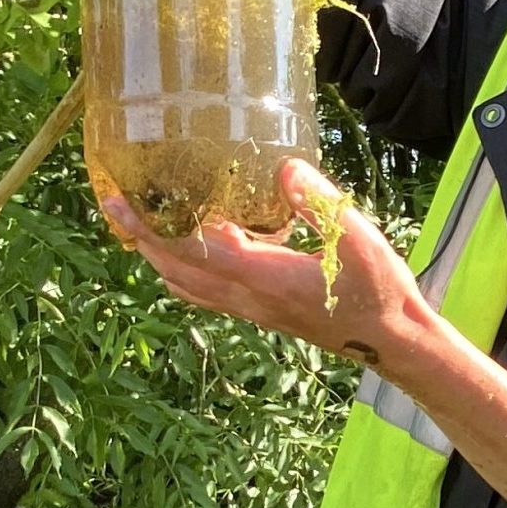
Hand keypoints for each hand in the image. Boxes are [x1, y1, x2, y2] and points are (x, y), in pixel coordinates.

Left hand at [101, 158, 425, 368]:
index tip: (120, 200)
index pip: (191, 249)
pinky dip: (183, 271)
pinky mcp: (261, 312)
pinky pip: (206, 293)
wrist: (391, 340)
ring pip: (187, 285)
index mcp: (264, 277)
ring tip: (142, 226)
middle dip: (141, 238)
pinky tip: (193, 253)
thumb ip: (319, 202)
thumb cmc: (378, 290)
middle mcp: (248, 297)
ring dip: (158, 256)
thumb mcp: (357, 238)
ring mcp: (252, 309)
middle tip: (115, 204)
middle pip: (176, 269)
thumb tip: (283, 167)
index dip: (152, 225)